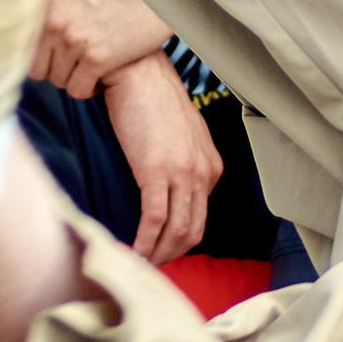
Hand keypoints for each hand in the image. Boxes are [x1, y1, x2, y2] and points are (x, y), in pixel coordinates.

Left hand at [33, 0, 169, 95]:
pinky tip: (106, 71)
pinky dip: (92, 88)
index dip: (44, 57)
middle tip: (85, 58)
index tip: (61, 56)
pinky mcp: (96, 57)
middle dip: (60, 70)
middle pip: (39, 70)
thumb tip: (23, 31)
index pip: (23, 48)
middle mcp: (53, 17)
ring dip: (78, 78)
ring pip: (59, 82)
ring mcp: (74, 37)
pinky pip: (78, 90)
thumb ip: (50, 6)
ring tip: (100, 59)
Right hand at [100, 50, 221, 260]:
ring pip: (175, 231)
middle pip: (192, 231)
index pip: (200, 217)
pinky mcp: (156, 172)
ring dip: (156, 254)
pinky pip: (154, 219)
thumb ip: (183, 162)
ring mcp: (182, 174)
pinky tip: (131, 251)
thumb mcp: (181, 134)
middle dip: (170, 256)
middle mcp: (202, 174)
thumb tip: (169, 188)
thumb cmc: (152, 100)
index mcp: (210, 167)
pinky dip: (144, 241)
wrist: (139, 74)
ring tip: (138, 264)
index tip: (159, 251)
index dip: (179, 241)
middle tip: (149, 267)